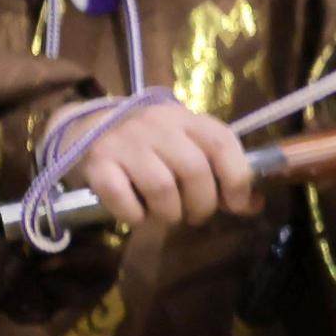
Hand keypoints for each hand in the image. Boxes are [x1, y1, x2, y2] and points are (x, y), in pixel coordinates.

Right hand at [76, 99, 261, 232]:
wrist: (82, 127)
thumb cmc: (146, 143)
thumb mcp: (185, 145)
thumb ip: (218, 170)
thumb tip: (253, 205)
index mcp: (186, 119)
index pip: (222, 142)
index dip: (237, 178)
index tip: (237, 204)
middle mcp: (157, 125)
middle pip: (194, 170)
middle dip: (202, 204)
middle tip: (195, 216)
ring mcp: (124, 142)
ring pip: (161, 187)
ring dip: (170, 213)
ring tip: (168, 216)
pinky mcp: (96, 162)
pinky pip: (122, 197)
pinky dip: (135, 216)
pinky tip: (137, 216)